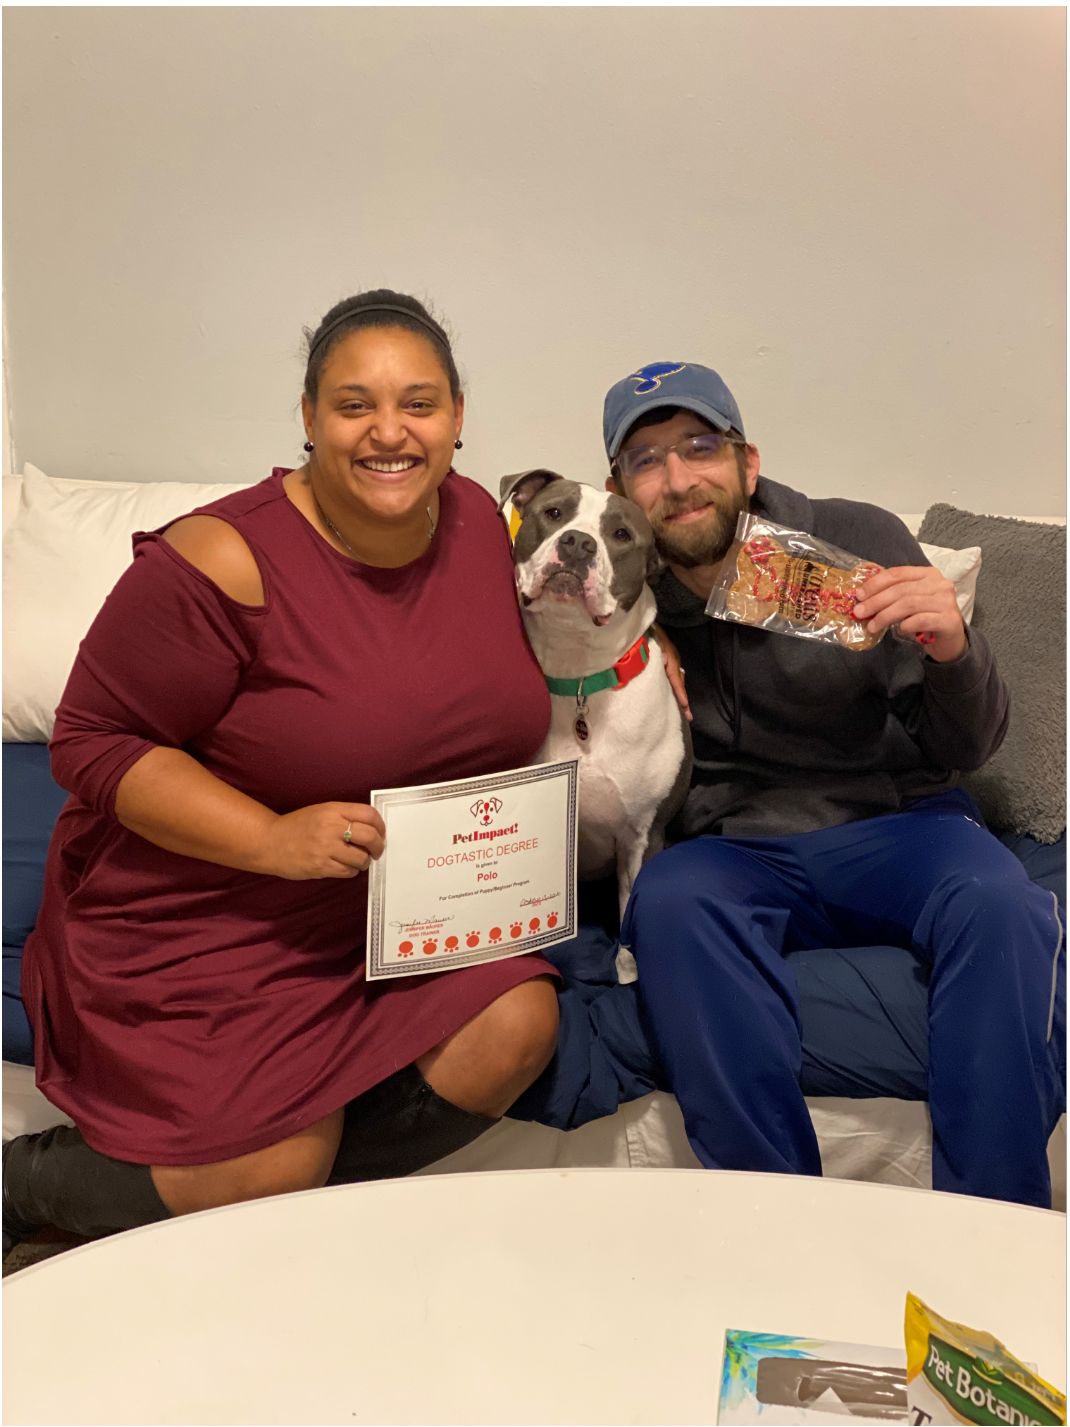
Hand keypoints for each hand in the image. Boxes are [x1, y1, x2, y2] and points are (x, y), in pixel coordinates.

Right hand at [257, 802, 385, 879]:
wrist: (269, 842)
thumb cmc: (296, 826)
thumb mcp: (320, 811)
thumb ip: (344, 816)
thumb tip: (372, 828)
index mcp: (332, 810)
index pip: (369, 814)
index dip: (381, 825)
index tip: (380, 833)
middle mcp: (330, 827)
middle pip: (370, 836)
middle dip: (378, 846)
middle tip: (376, 851)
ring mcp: (325, 848)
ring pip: (361, 858)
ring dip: (364, 862)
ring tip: (357, 860)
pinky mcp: (320, 866)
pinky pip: (348, 871)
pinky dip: (351, 871)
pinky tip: (344, 867)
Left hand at [652, 624, 692, 720]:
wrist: (643, 621)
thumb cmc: (645, 631)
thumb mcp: (650, 641)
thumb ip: (655, 652)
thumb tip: (662, 661)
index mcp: (670, 656)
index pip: (676, 677)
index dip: (680, 692)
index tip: (685, 705)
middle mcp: (672, 658)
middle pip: (679, 680)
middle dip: (683, 697)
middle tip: (687, 714)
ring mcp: (669, 658)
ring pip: (676, 678)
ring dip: (678, 692)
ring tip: (682, 708)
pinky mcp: (665, 658)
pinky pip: (671, 674)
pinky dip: (673, 684)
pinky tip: (672, 692)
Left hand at [853, 566, 966, 662]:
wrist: (950, 640)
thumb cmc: (926, 618)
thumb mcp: (909, 602)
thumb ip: (893, 596)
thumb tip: (863, 599)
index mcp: (928, 574)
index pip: (898, 574)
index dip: (876, 584)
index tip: (859, 595)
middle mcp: (940, 583)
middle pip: (901, 590)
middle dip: (876, 601)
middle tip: (859, 612)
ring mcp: (947, 601)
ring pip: (908, 604)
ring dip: (885, 615)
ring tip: (872, 626)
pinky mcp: (949, 619)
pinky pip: (921, 620)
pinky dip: (905, 625)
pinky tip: (898, 630)